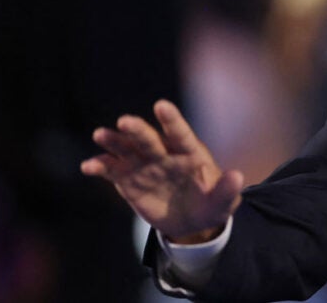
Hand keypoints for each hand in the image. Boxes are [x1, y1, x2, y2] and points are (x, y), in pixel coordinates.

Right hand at [81, 100, 243, 243]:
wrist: (191, 221)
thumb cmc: (211, 205)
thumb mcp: (224, 202)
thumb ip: (228, 190)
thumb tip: (238, 176)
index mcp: (189, 153)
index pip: (180, 133)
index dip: (171, 120)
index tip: (161, 105)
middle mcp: (164, 153)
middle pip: (149, 139)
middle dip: (137, 130)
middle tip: (124, 121)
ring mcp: (144, 164)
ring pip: (126, 148)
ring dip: (113, 141)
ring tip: (100, 135)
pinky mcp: (127, 179)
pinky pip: (111, 170)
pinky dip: (99, 166)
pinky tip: (88, 166)